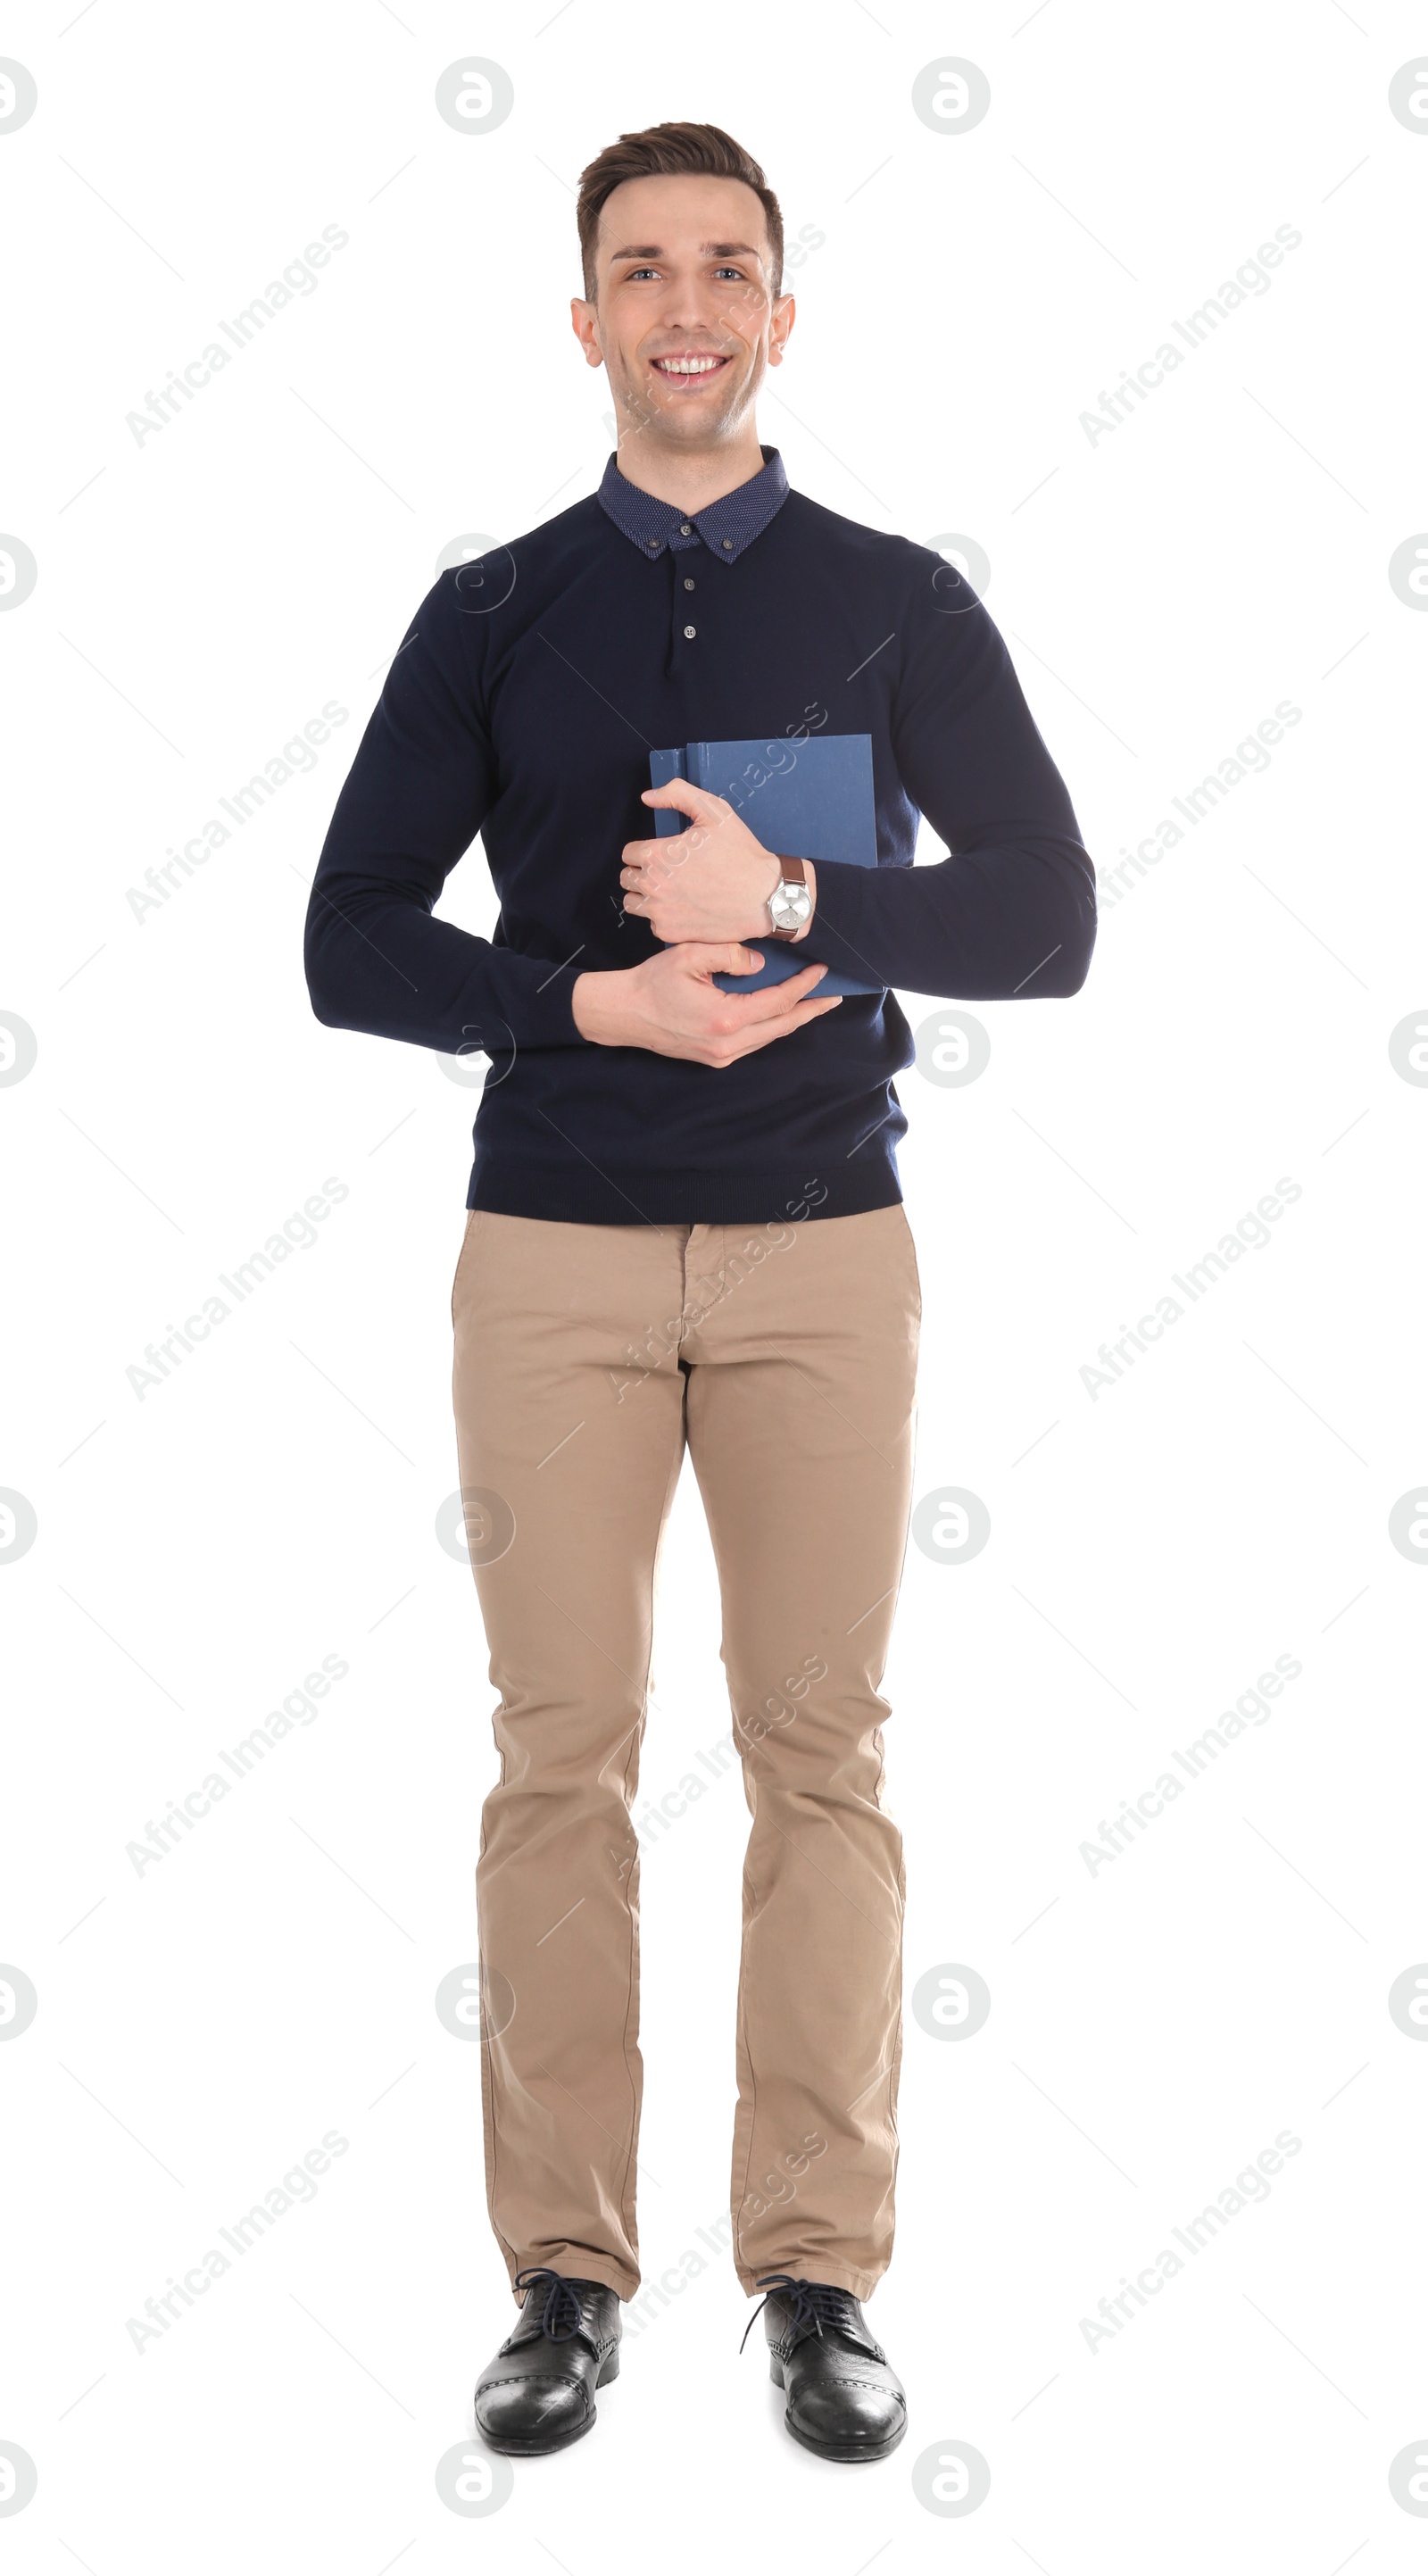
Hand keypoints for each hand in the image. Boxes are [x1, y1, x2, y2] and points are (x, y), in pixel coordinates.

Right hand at [571, 942, 839, 1066]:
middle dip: (811, 1010)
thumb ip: (731, 955)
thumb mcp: (690, 955)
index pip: (778, 1002)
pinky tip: (780, 1014)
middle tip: (835, 996)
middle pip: (782, 1027)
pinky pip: (754, 1043)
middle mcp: (727, 1045)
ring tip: (813, 1004)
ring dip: (793, 1020)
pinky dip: (771, 1027)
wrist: (623, 1014)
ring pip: (769, 1038)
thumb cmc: (652, 983)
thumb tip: (761, 964)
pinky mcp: (714, 1059)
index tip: (821, 971)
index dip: (804, 986)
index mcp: (725, 1019)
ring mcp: (721, 1057)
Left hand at [621, 778, 816, 945]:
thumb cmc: (741, 854)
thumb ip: (677, 794)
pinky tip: (684, 908)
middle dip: (642, 872)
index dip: (646, 850)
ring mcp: (660, 913)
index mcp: (656, 855)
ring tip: (671, 890)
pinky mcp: (670, 933)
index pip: (628, 853)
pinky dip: (663, 917)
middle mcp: (652, 886)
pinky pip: (652, 924)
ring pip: (633, 903)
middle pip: (626, 878)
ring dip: (646, 896)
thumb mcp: (715, 810)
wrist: (765, 897)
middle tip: (668, 872)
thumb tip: (648, 797)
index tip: (665, 854)